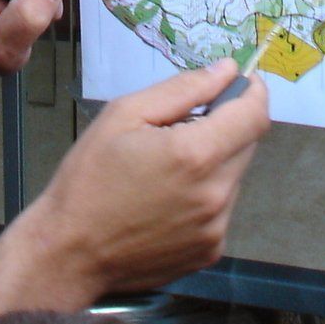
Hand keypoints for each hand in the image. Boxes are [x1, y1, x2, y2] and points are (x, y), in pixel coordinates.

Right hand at [6, 60, 270, 302]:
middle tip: (183, 126)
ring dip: (214, 162)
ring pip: (234, 176)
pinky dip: (205, 195)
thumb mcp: (124, 115)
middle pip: (247, 144)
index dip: (253, 92)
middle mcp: (216, 193)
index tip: (239, 82)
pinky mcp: (210, 251)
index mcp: (196, 154)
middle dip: (227, 126)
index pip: (255, 115)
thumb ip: (183, 89)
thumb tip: (227, 70)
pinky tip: (167, 200)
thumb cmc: (89, 177)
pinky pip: (221, 209)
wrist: (69, 253)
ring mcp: (217, 227)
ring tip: (166, 169)